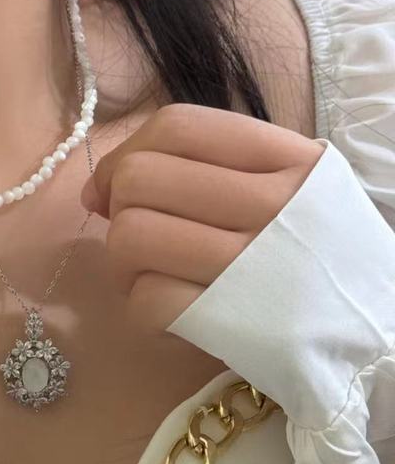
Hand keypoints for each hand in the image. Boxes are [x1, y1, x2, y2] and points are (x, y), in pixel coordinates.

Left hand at [80, 103, 324, 329]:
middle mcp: (274, 206)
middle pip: (139, 178)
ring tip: (151, 274)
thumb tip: (97, 187)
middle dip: (118, 208)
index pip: (178, 126)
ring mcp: (252, 267)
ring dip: (122, 261)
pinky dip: (141, 307)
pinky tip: (169, 310)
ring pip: (131, 236)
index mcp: (291, 160)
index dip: (124, 152)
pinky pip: (145, 299)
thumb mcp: (288, 188)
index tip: (112, 187)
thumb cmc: (315, 255)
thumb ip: (203, 170)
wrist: (382, 337)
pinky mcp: (233, 324)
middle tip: (140, 235)